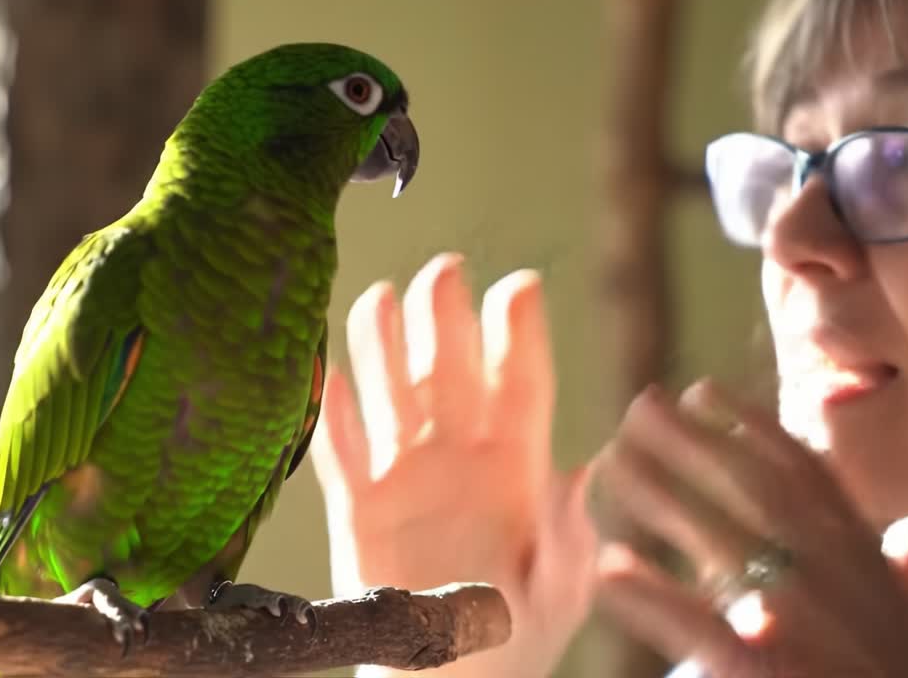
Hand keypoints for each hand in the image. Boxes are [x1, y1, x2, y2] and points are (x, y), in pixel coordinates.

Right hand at [311, 253, 597, 677]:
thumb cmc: (521, 638)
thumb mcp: (563, 591)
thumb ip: (568, 538)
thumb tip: (583, 477)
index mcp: (517, 465)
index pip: (520, 386)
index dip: (519, 336)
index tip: (521, 287)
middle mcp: (458, 457)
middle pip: (451, 372)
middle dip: (447, 319)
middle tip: (446, 269)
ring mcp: (405, 478)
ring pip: (391, 396)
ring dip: (384, 349)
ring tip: (380, 298)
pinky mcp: (357, 509)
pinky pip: (339, 455)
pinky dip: (331, 418)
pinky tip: (324, 377)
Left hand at [593, 380, 907, 675]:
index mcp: (862, 556)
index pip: (804, 471)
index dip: (749, 424)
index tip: (700, 390)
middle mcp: (831, 571)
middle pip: (751, 483)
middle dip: (693, 438)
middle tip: (638, 405)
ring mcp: (797, 615)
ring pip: (717, 535)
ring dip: (660, 494)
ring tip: (607, 463)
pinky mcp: (762, 665)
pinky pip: (696, 624)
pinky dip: (651, 595)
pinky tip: (608, 569)